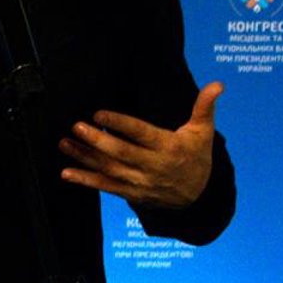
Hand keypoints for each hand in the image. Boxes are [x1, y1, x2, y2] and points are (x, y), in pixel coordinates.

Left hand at [58, 82, 223, 208]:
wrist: (198, 197)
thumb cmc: (196, 156)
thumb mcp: (203, 132)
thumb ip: (205, 107)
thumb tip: (218, 84)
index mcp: (168, 147)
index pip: (141, 134)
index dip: (120, 124)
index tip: (99, 114)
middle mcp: (152, 166)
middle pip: (121, 153)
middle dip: (97, 141)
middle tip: (76, 126)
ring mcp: (140, 182)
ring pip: (109, 169)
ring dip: (84, 157)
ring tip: (65, 143)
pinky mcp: (131, 194)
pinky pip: (105, 187)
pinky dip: (85, 180)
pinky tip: (67, 172)